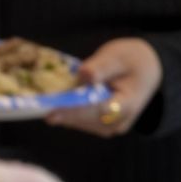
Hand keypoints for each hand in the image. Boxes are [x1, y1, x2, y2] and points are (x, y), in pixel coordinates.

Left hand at [46, 38, 161, 136]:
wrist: (146, 69)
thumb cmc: (132, 60)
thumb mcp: (118, 56)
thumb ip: (102, 66)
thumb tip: (85, 75)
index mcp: (129, 104)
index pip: (99, 111)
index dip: (75, 112)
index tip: (52, 112)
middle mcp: (120, 121)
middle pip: (86, 120)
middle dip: (61, 113)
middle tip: (34, 107)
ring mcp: (109, 125)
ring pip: (79, 123)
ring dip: (61, 112)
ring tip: (40, 102)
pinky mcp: (99, 124)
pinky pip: (78, 120)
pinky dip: (64, 111)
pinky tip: (51, 100)